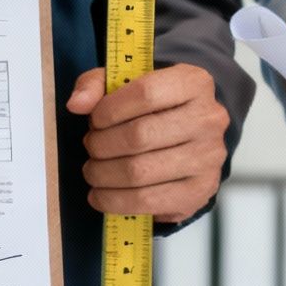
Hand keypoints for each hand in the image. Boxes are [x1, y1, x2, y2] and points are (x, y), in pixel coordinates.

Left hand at [66, 63, 229, 222]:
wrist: (190, 137)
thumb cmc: (155, 108)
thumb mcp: (127, 83)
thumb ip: (97, 84)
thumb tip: (77, 103)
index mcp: (194, 83)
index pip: (146, 94)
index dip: (109, 109)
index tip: (95, 119)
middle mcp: (209, 120)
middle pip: (139, 136)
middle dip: (101, 145)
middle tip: (91, 147)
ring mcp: (208, 158)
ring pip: (139, 172)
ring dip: (103, 174)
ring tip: (94, 170)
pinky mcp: (199, 191)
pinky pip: (146, 201)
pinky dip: (113, 201)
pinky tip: (101, 194)